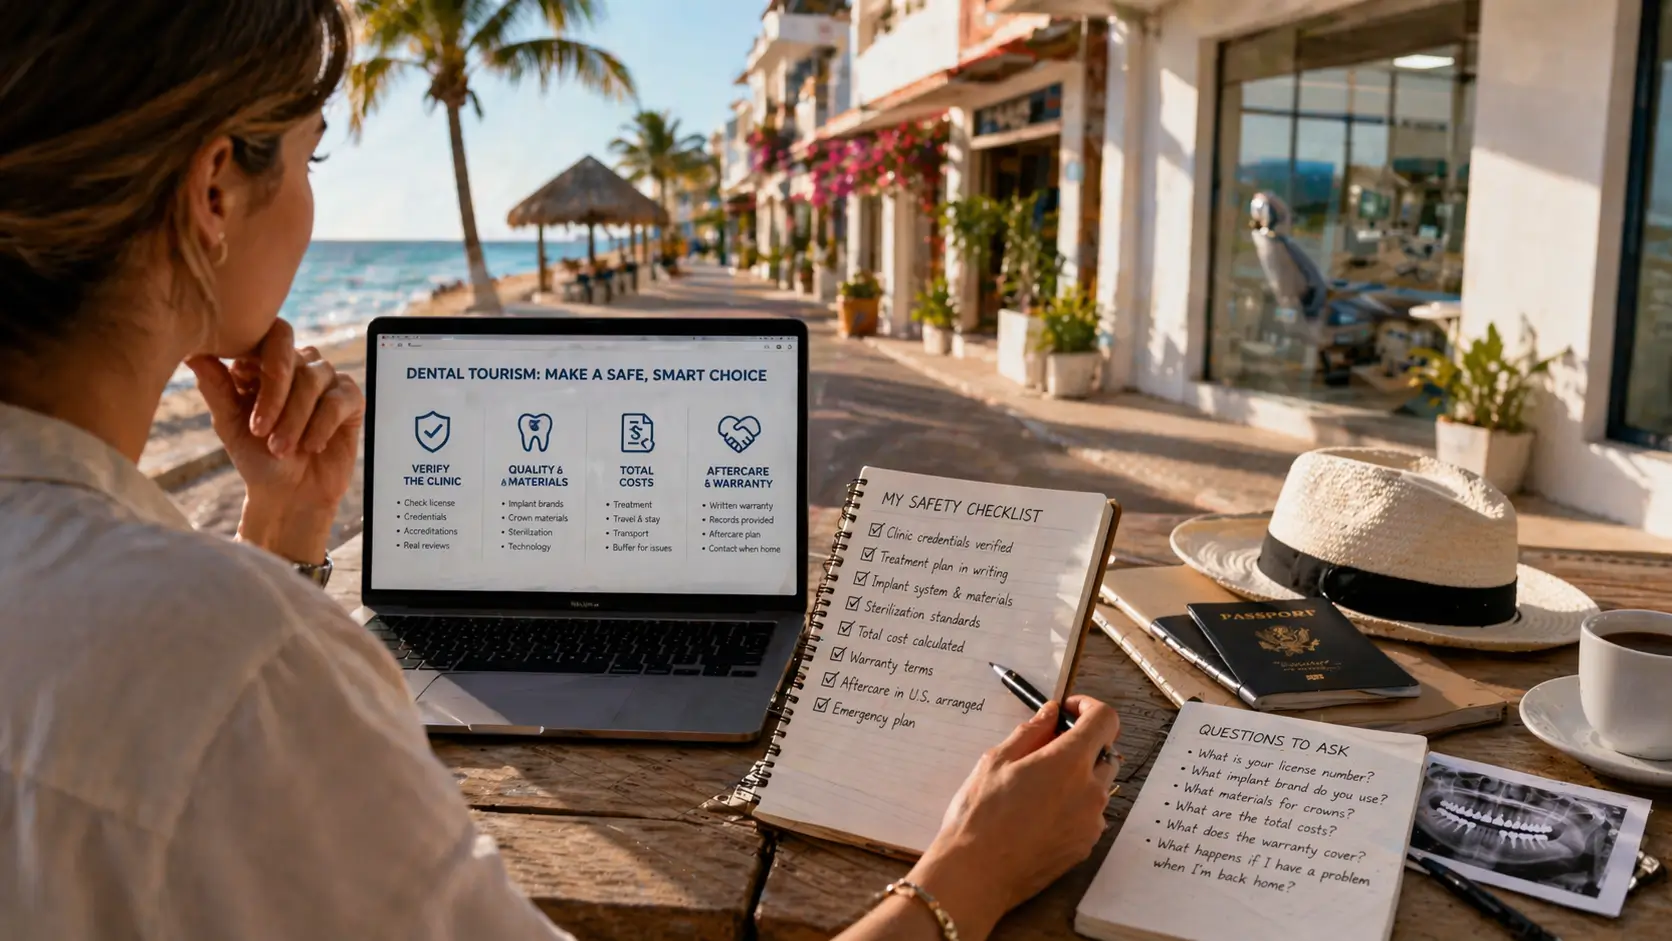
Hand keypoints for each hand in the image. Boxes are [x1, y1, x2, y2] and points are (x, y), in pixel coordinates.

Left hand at [186, 319, 363, 563]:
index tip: (249, 408)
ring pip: (314, 379)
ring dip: (296, 417)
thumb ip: (216, 388)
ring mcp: (326, 380)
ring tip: (282, 448)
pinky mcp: (351, 401)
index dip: (261, 373)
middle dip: (277, 402)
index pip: (268, 343)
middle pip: (293, 361)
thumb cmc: (256, 457)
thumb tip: (194, 354)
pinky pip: (340, 399)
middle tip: (262, 435)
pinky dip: (322, 424)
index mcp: (265, 363)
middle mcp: (297, 364)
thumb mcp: (230, 424)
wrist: (289, 494)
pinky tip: (311, 446)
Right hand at [906, 697, 1120, 938]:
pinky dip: (1074, 805)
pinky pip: (1090, 814)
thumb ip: (1031, 731)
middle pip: (1106, 752)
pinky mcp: (1086, 846)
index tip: (1068, 711)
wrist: (976, 873)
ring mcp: (1091, 822)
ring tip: (1038, 787)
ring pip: (1098, 785)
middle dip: (1082, 743)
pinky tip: (1039, 814)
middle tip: (1045, 749)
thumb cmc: (980, 815)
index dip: (1089, 708)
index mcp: (1069, 762)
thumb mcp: (996, 760)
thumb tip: (1050, 713)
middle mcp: (1090, 790)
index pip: (1105, 720)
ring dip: (1078, 776)